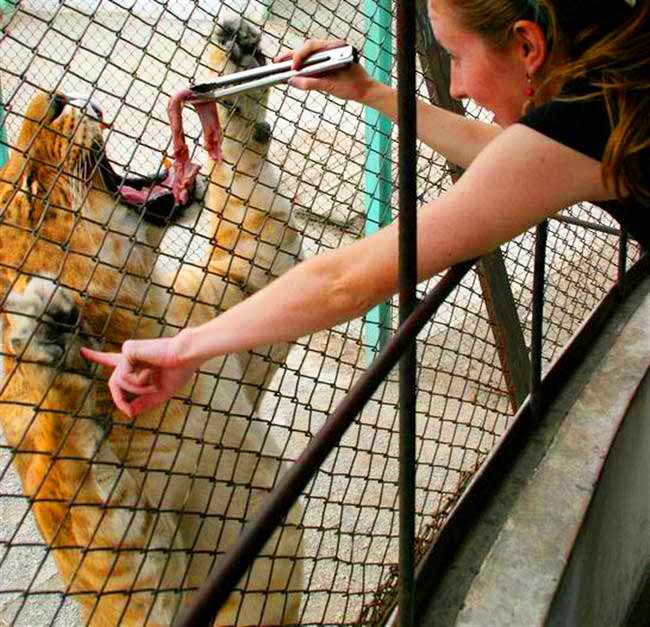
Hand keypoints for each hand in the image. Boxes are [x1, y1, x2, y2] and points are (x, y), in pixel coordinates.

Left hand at [81, 336, 198, 417]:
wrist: (187, 356)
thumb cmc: (179, 370)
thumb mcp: (160, 392)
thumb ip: (144, 403)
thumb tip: (128, 413)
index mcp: (137, 362)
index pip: (112, 360)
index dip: (97, 357)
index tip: (83, 351)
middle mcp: (129, 356)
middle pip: (114, 384)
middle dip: (122, 398)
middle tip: (142, 398)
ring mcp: (127, 352)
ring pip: (118, 382)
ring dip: (138, 389)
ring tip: (155, 378)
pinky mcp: (127, 350)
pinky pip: (123, 377)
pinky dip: (138, 381)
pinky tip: (151, 370)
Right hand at [274, 38, 372, 101]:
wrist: (365, 90)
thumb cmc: (353, 86)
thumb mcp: (331, 86)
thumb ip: (311, 83)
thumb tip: (293, 82)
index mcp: (335, 48)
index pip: (312, 47)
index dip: (299, 56)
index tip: (293, 68)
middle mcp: (331, 48)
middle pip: (307, 49)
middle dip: (292, 56)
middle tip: (278, 62)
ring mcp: (329, 54)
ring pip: (308, 54)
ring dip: (295, 60)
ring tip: (282, 65)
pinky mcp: (327, 62)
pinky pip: (312, 61)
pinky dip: (302, 66)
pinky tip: (293, 70)